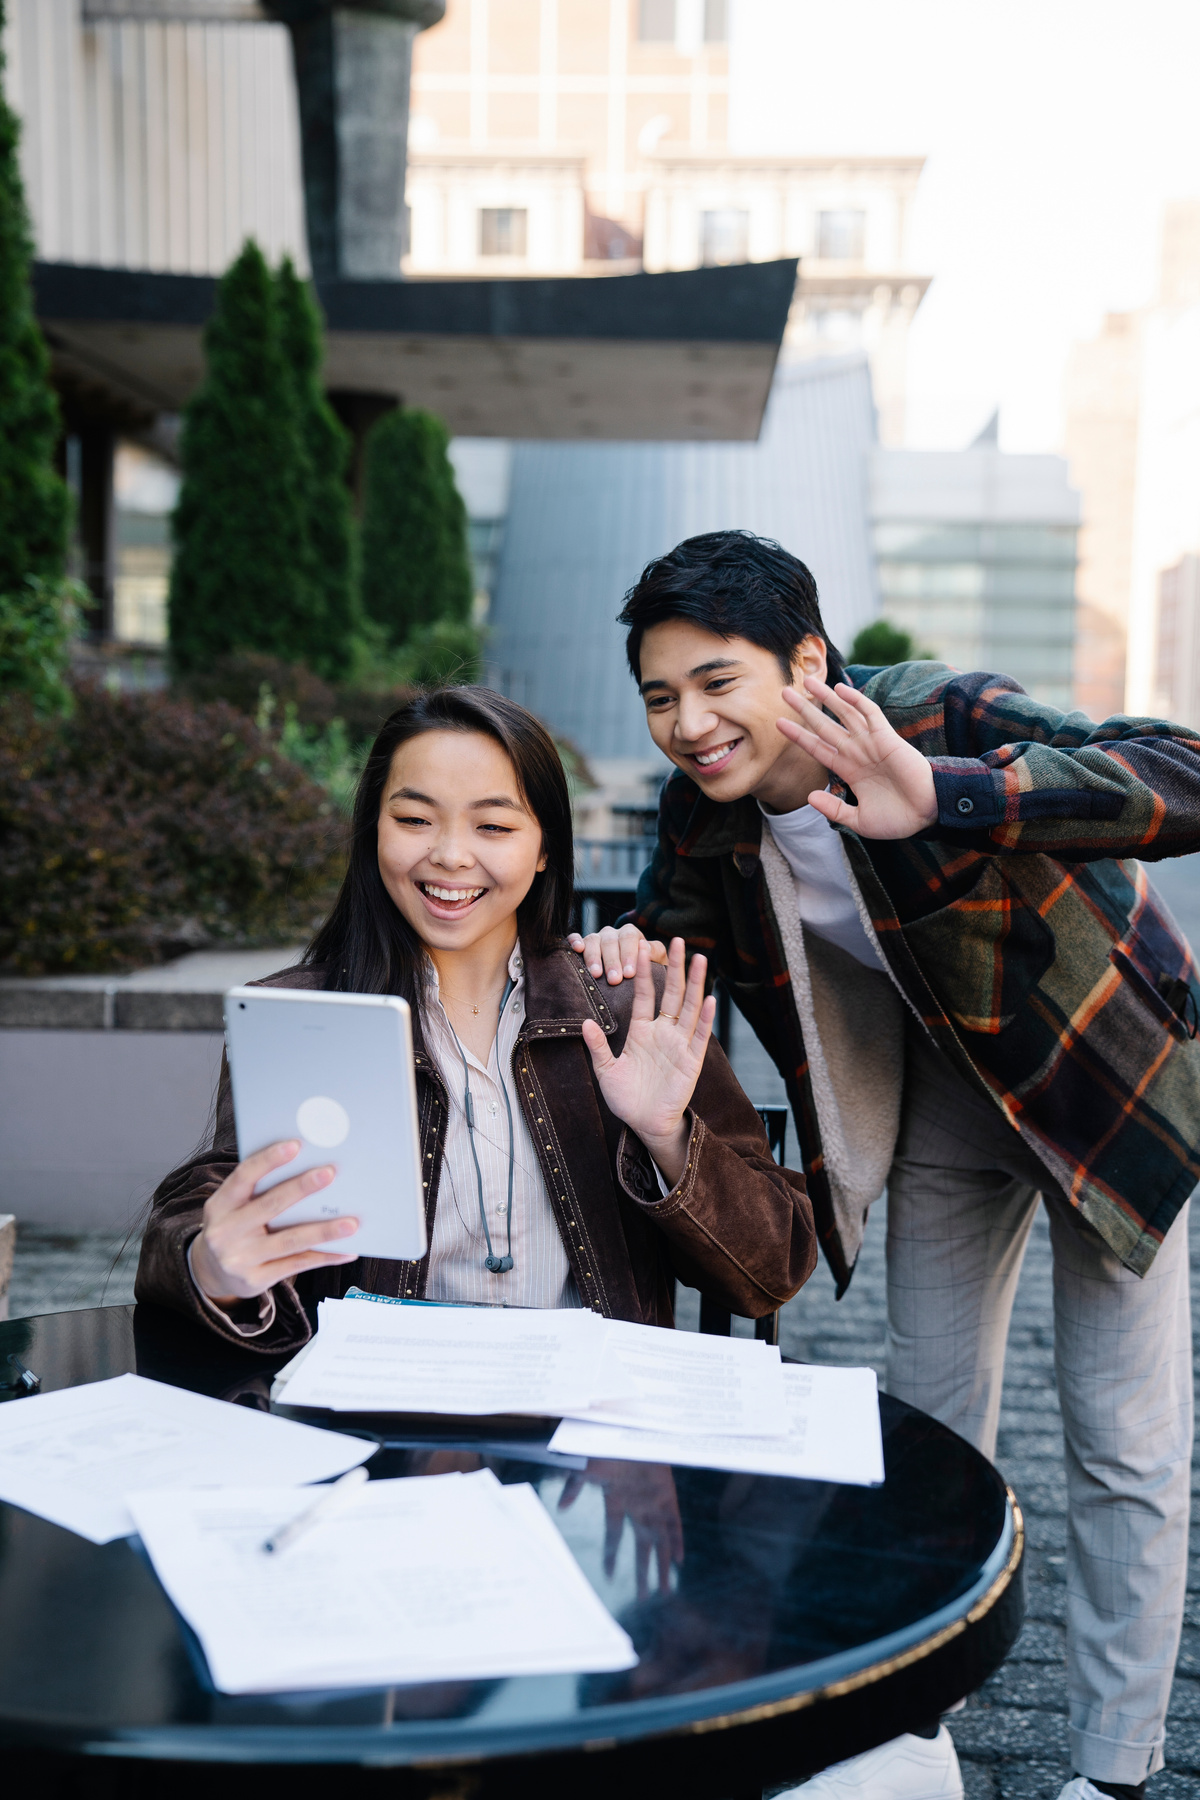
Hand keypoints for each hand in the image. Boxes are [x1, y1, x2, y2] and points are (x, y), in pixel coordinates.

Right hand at [190, 1140, 359, 1305]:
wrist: (212, 1273)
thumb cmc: (235, 1228)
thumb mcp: (233, 1208)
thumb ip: (259, 1191)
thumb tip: (308, 1168)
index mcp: (219, 1206)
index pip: (243, 1177)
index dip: (268, 1160)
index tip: (295, 1146)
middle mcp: (225, 1233)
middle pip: (270, 1206)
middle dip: (301, 1188)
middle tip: (330, 1173)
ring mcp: (240, 1259)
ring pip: (290, 1240)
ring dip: (324, 1231)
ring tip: (352, 1223)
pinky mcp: (256, 1280)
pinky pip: (297, 1264)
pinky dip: (325, 1256)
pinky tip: (347, 1250)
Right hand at [558, 1459, 682, 1598]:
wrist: (630, 1427)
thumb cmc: (604, 1445)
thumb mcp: (585, 1467)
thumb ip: (573, 1487)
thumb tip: (561, 1508)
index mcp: (617, 1500)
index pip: (614, 1536)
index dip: (612, 1556)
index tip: (610, 1577)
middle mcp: (637, 1505)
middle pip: (642, 1546)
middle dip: (643, 1571)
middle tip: (643, 1597)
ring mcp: (653, 1501)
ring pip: (659, 1540)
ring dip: (662, 1564)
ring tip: (664, 1589)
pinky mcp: (668, 1494)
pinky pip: (674, 1522)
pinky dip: (676, 1540)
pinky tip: (679, 1560)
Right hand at [567, 922, 668, 984]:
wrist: (630, 977)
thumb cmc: (646, 970)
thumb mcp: (657, 961)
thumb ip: (656, 953)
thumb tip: (646, 947)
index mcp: (631, 934)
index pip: (629, 938)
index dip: (629, 955)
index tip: (629, 973)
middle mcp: (612, 934)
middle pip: (610, 941)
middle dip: (612, 961)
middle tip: (614, 980)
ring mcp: (596, 938)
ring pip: (593, 941)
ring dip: (594, 957)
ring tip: (596, 974)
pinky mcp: (581, 944)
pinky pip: (575, 938)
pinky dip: (575, 941)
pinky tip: (577, 948)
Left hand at [580, 939, 714, 1186]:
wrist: (645, 1124)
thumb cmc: (626, 1098)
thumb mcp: (605, 1071)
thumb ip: (598, 1046)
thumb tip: (585, 1022)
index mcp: (642, 1032)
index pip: (644, 995)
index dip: (643, 973)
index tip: (641, 947)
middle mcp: (663, 1033)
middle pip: (672, 993)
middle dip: (674, 967)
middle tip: (675, 939)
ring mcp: (679, 1045)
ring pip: (690, 1008)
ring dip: (695, 984)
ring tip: (700, 958)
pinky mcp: (691, 1061)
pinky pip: (700, 1036)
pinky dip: (705, 1018)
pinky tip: (710, 998)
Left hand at [777, 674, 937, 838]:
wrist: (927, 814)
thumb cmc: (897, 819)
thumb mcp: (858, 820)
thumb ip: (834, 810)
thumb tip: (809, 796)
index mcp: (848, 770)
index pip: (817, 747)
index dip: (798, 735)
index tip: (778, 723)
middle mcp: (857, 752)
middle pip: (824, 725)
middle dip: (804, 709)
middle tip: (783, 692)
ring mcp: (871, 743)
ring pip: (844, 714)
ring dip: (826, 697)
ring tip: (806, 680)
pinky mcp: (888, 738)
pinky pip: (871, 714)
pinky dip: (857, 701)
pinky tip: (841, 689)